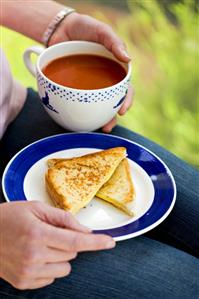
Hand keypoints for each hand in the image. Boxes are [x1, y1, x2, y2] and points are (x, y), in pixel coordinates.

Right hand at [0, 201, 114, 289]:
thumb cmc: (8, 217)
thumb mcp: (36, 208)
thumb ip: (63, 218)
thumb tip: (86, 229)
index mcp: (37, 233)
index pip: (76, 240)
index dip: (96, 242)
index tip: (110, 242)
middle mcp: (33, 255)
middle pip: (72, 253)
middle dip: (69, 242)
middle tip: (51, 233)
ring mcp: (27, 272)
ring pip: (64, 267)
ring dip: (60, 256)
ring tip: (42, 244)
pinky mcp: (23, 282)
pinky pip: (51, 278)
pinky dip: (50, 267)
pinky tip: (35, 256)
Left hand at [49, 13, 133, 131]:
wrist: (62, 28)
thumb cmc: (86, 28)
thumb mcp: (102, 31)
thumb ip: (114, 42)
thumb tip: (128, 58)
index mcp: (115, 70)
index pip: (125, 88)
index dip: (126, 101)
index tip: (121, 111)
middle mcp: (104, 80)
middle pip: (112, 102)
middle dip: (111, 117)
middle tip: (107, 127)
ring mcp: (90, 85)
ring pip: (97, 105)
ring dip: (97, 119)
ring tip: (94, 128)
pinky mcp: (75, 87)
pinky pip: (79, 101)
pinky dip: (80, 111)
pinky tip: (78, 120)